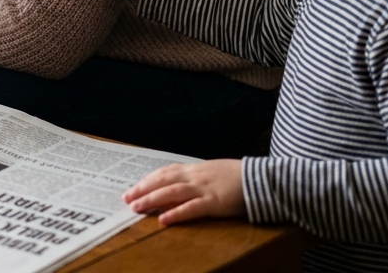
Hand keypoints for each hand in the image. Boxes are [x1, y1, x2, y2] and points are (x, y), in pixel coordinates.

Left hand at [123, 159, 244, 225]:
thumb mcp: (212, 172)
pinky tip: (163, 219)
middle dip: (143, 189)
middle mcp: (195, 176)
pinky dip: (176, 213)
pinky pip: (192, 208)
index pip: (165, 172)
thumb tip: (177, 186)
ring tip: (136, 208)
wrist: (262, 177)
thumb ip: (195, 178)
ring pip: (172, 192)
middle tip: (126, 198)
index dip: (147, 180)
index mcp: (195, 169)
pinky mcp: (215, 202)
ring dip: (152, 199)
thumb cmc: (238, 176)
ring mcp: (204, 188)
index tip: (132, 188)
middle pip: (163, 180)